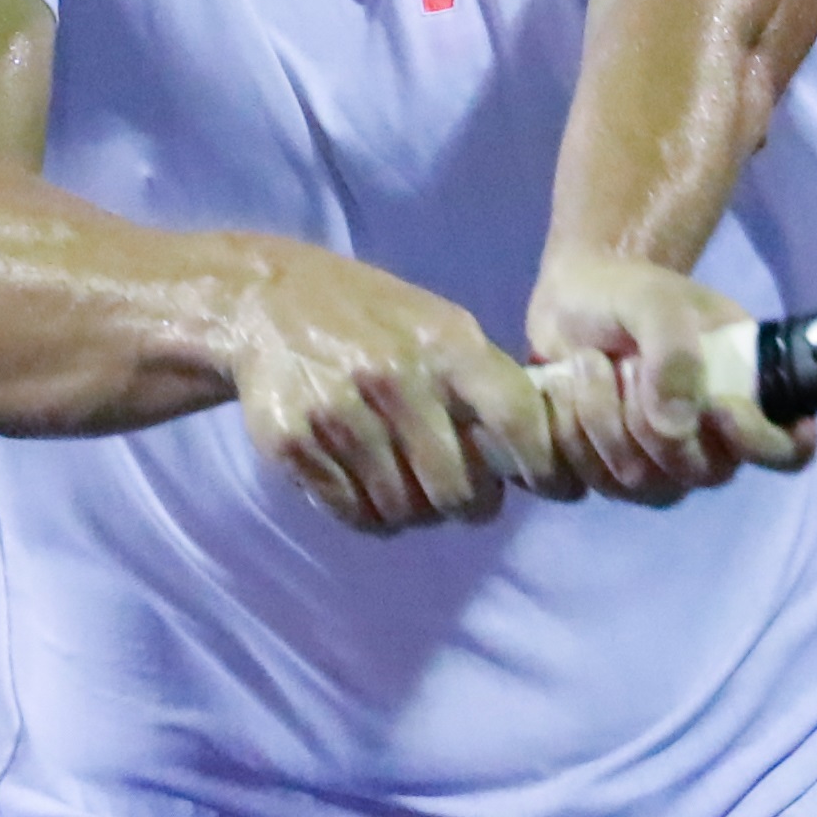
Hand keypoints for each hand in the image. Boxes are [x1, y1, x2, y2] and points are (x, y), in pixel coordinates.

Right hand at [231, 246, 576, 531]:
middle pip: (457, 489)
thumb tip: (538, 452)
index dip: (543, 465)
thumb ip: (483, 380)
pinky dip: (368, 514)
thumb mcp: (438, 325)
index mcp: (446, 345)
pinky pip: (352, 512)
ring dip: (415, 512)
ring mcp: (341, 414)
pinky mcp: (295, 444)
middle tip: (465, 498)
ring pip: (404, 509)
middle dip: (469, 504)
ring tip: (410, 487)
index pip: (515, 419)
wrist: (263, 303)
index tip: (552, 487)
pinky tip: (367, 486)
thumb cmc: (370, 318)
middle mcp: (397, 379)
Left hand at [525, 251, 814, 504]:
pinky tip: (563, 393)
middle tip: (625, 362)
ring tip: (587, 364)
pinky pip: (591, 485)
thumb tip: (679, 428)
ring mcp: (660, 467)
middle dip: (651, 418)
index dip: (761, 443)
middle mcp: (711, 442)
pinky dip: (566, 433)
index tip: (720, 407)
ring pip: (642, 484)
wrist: (569, 302)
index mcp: (746, 395)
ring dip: (601, 419)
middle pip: (701, 473)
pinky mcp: (608, 475)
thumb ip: (673, 350)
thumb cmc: (627, 294)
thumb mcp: (655, 300)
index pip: (788, 450)